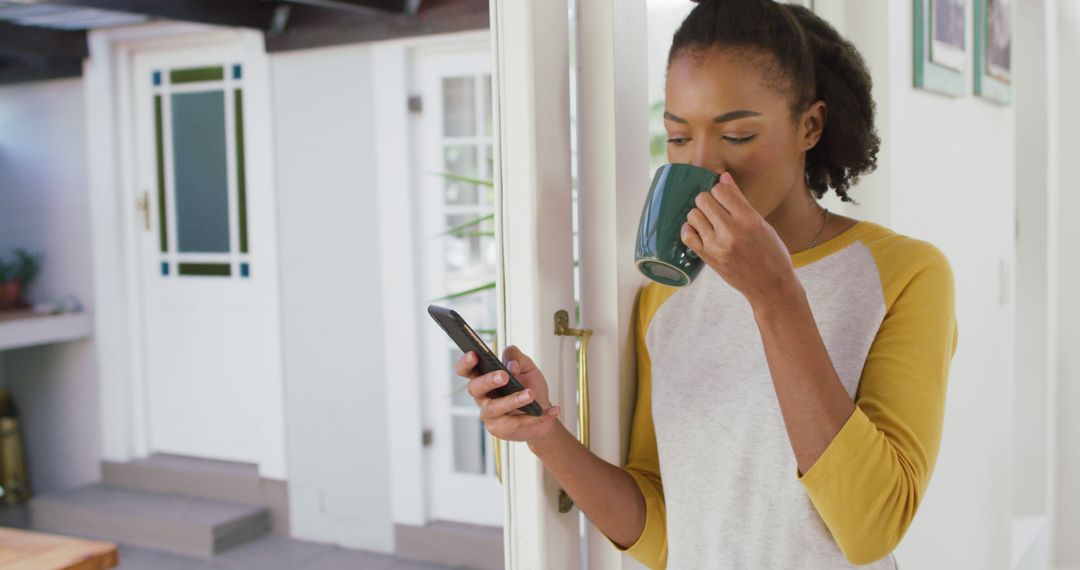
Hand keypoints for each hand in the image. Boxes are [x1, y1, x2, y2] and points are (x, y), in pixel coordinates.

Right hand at [455, 345, 561, 442]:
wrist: (542, 411)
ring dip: (513, 400)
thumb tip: (511, 365)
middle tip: (504, 375)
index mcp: (484, 378)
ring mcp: (489, 415)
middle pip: (475, 389)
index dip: (465, 363)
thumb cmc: (529, 385)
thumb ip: (517, 358)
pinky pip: (517, 423)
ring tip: (531, 394)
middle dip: (488, 381)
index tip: (474, 354)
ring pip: (496, 408)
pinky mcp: (500, 429)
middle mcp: (482, 397)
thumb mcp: (527, 367)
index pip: (466, 370)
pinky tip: (553, 410)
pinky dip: (537, 416)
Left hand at [681, 172, 798, 305]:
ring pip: (693, 214)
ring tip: (709, 222)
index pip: (722, 189)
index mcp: (749, 219)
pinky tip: (699, 231)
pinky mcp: (707, 257)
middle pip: (704, 199)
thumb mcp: (762, 224)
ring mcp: (717, 245)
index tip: (725, 199)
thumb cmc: (772, 254)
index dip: (721, 191)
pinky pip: (687, 235)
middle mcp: (731, 230)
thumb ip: (740, 200)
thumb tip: (724, 177)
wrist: (771, 286)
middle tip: (716, 211)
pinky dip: (690, 230)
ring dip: (699, 215)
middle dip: (709, 201)